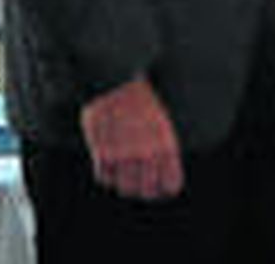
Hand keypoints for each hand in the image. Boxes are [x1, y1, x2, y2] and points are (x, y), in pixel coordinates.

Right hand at [79, 76, 183, 199]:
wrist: (115, 83)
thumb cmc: (140, 99)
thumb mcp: (161, 121)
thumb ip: (162, 149)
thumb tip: (161, 171)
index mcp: (166, 145)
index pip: (171, 185)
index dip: (166, 190)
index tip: (161, 190)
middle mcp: (147, 154)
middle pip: (147, 192)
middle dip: (144, 190)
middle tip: (140, 186)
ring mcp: (125, 156)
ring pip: (125, 189)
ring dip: (124, 183)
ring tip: (124, 174)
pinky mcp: (103, 154)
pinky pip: (104, 179)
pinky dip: (106, 175)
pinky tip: (109, 164)